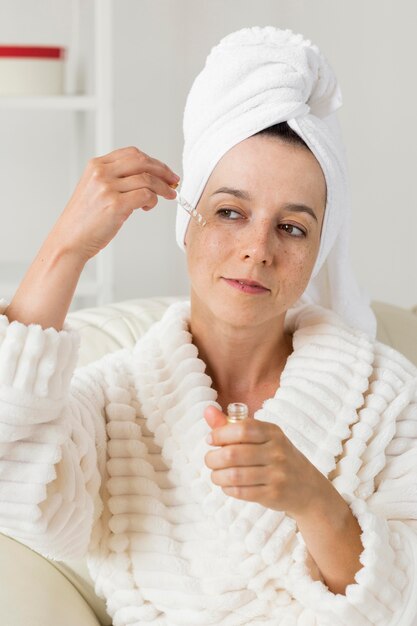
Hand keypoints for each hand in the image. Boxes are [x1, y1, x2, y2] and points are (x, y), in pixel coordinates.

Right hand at [51, 146, 179, 261]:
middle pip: (142, 161)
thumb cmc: (84, 220)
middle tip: (174, 181)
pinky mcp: (115, 205)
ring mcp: (107, 188)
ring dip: (162, 188)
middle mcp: (101, 173)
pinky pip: (146, 195)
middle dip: (163, 171)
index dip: (153, 161)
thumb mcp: (95, 190)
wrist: (69, 240)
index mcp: (96, 165)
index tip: (165, 171)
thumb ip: (115, 179)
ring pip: (147, 179)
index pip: (132, 154)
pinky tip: (148, 207)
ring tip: (167, 196)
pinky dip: (153, 200)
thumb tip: (148, 178)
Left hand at [204, 405, 334, 518]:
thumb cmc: (277, 456)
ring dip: (217, 476)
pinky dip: (227, 489)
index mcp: (273, 432)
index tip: (210, 440)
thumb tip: (207, 410)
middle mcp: (277, 451)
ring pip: (234, 475)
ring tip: (215, 474)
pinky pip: (241, 492)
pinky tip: (227, 485)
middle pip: (233, 454)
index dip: (219, 434)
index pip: (241, 429)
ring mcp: (277, 474)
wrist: (308, 487)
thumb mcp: (261, 436)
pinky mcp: (273, 494)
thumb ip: (232, 424)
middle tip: (210, 460)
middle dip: (213, 458)